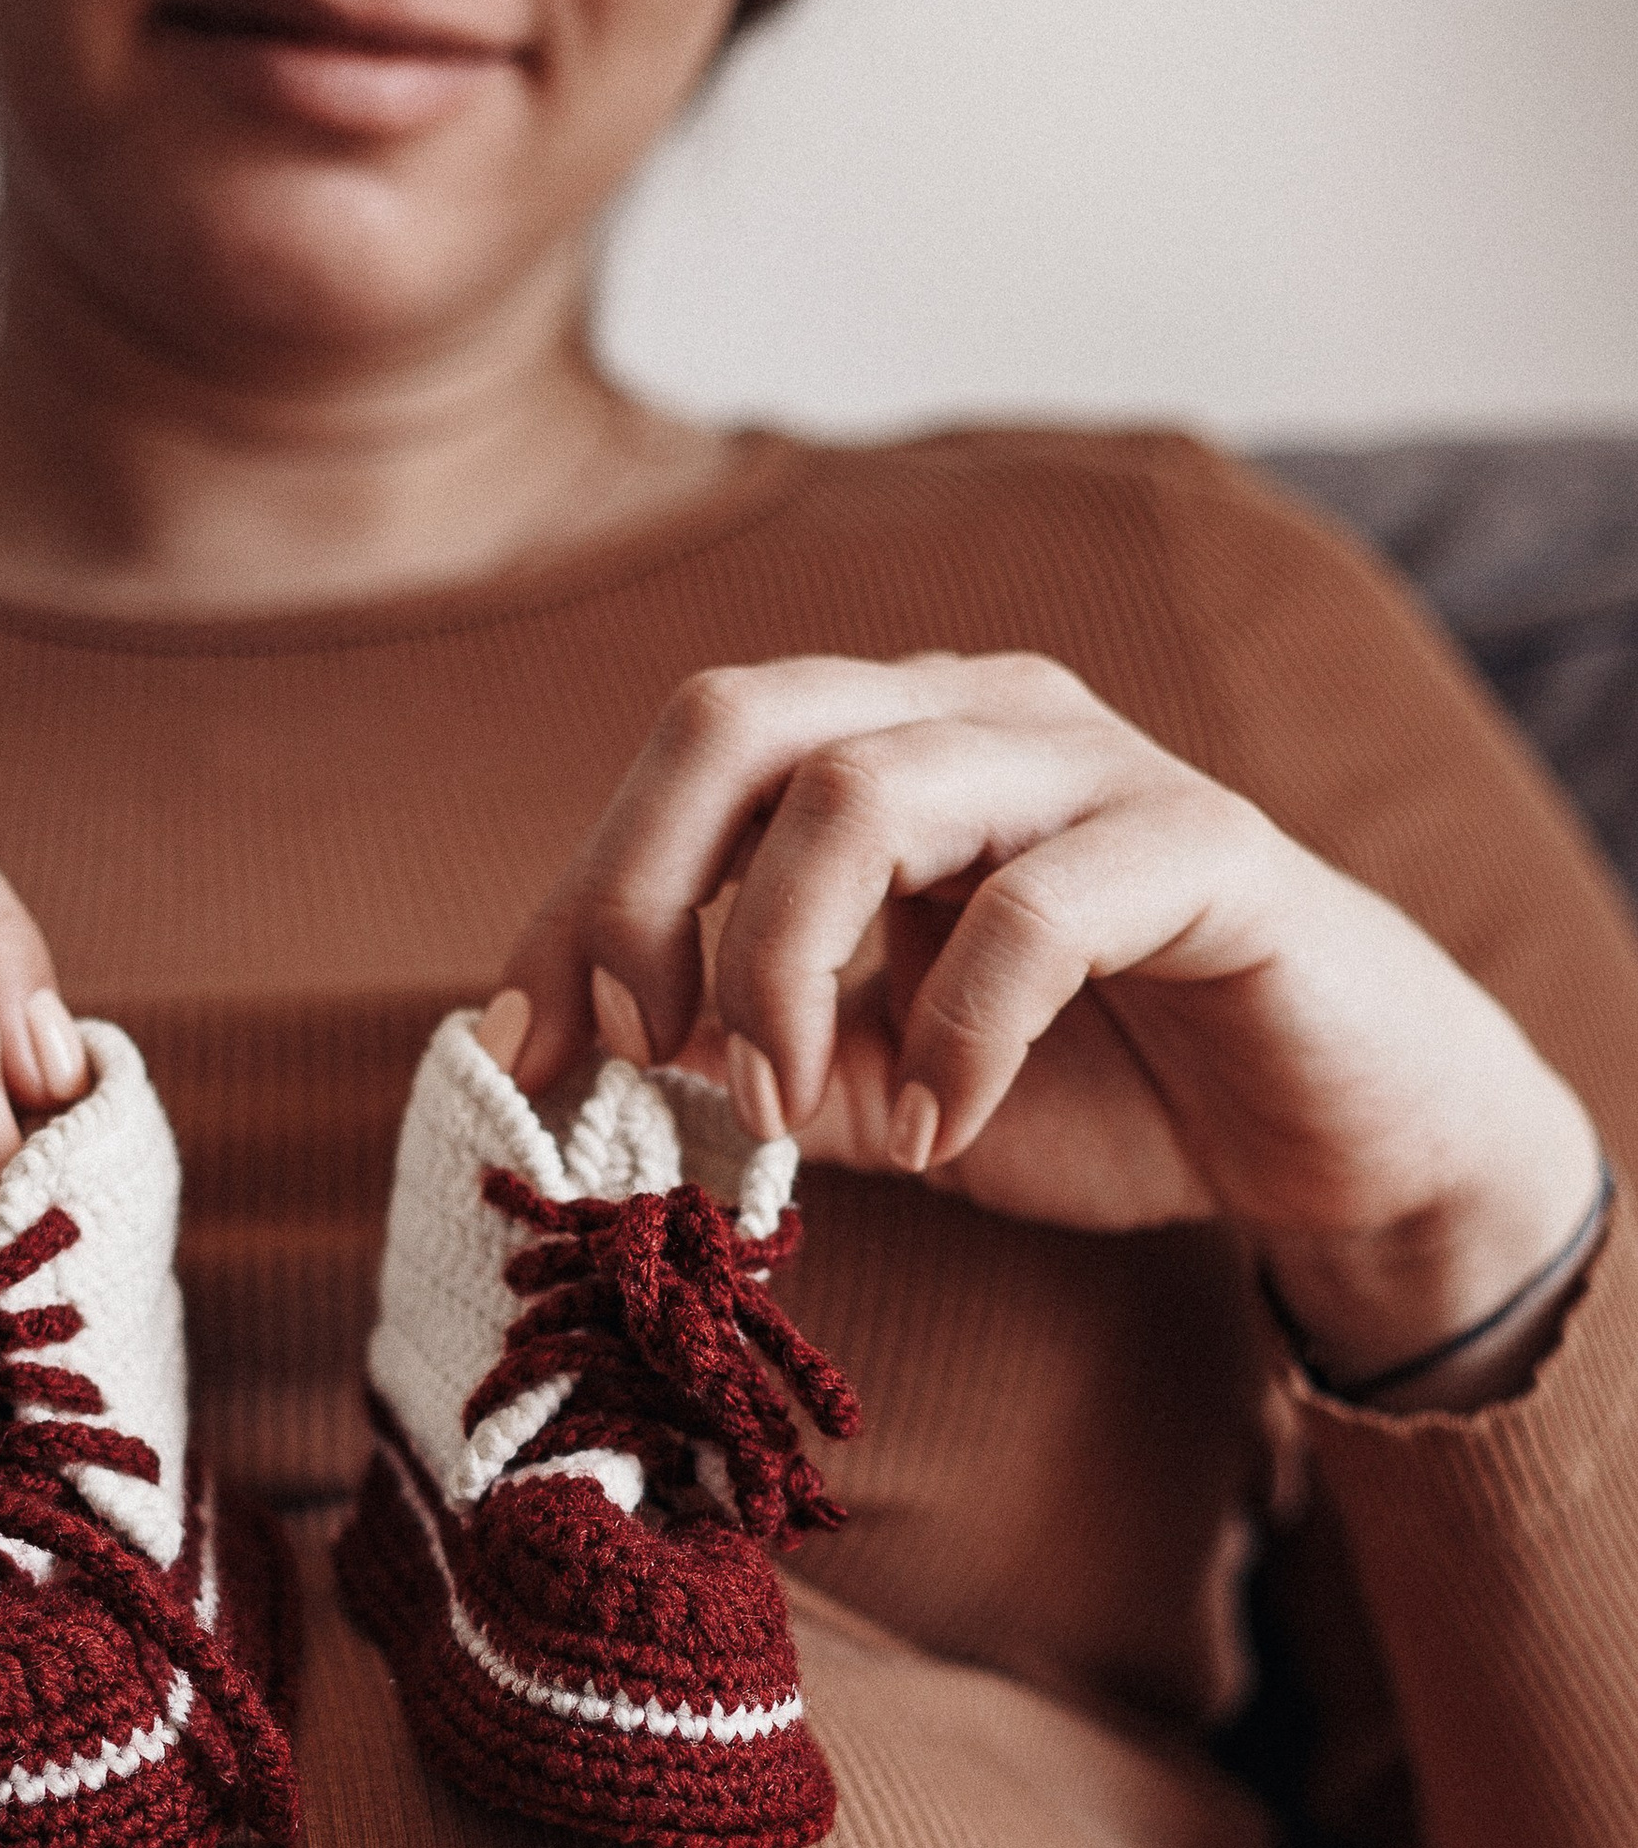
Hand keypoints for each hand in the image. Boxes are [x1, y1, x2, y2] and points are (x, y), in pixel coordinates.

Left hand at [490, 651, 1603, 1402]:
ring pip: (866, 792)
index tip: (516, 1054)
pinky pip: (1038, 908)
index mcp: (886, 745)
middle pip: (745, 722)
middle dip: (644, 893)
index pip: (687, 759)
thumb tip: (603, 1054)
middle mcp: (978, 716)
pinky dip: (955, 1037)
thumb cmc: (1097, 1086)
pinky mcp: (1205, 849)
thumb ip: (758, 1058)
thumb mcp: (879, 1091)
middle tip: (641, 1050)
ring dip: (782, 967)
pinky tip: (944, 1131)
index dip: (573, 898)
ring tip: (784, 1108)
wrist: (1331, 1131)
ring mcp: (1093, 768)